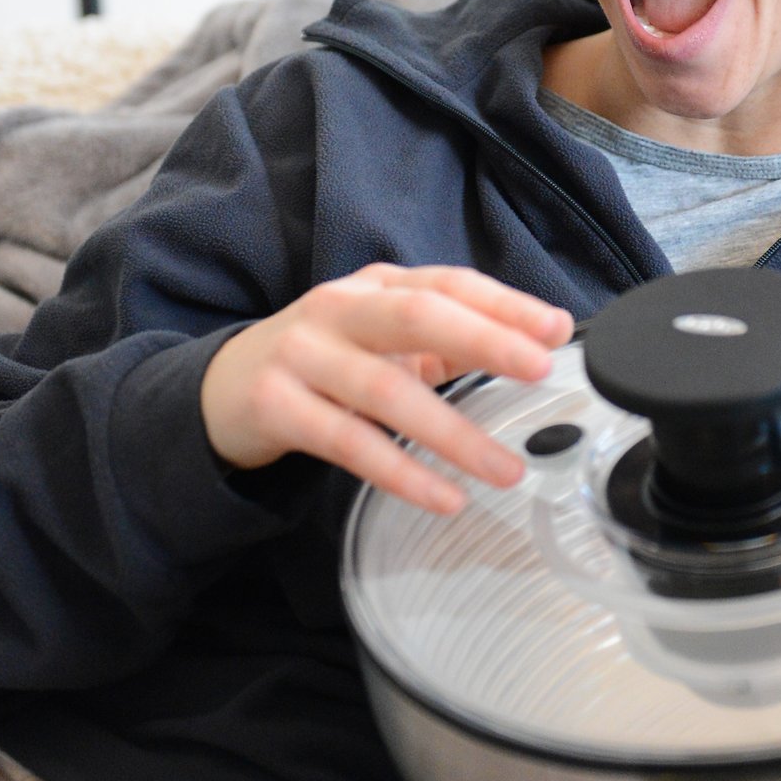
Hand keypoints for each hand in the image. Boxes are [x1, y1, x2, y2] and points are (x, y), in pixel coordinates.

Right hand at [200, 263, 571, 511]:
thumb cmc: (323, 360)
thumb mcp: (381, 338)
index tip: (558, 329)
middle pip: (418, 316)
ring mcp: (302, 354)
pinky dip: (400, 471)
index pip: (449, 284)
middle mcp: (339, 309)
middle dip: (484, 340)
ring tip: (505, 469)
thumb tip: (532, 347)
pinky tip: (444, 496)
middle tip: (540, 369)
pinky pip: (347, 442)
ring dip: (453, 432)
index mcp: (376, 286)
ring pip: (386, 389)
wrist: (222, 388)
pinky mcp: (276, 405)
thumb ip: (447, 341)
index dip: (505, 304)